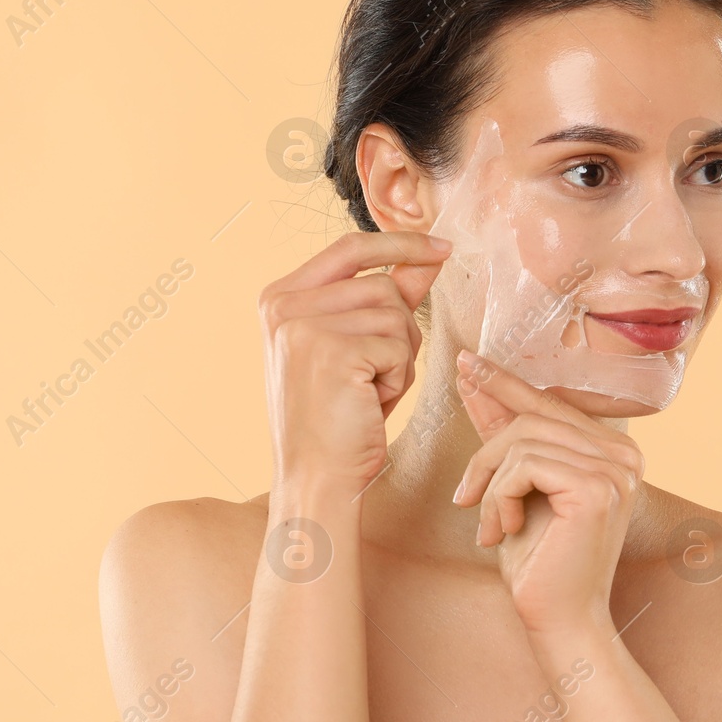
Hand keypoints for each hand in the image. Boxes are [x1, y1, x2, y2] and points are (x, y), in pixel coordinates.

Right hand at [259, 230, 450, 492]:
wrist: (315, 478)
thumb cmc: (337, 418)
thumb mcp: (357, 348)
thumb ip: (385, 297)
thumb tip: (428, 255)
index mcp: (278, 297)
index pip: (349, 248)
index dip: (400, 243)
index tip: (443, 246)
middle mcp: (283, 304)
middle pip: (382, 285)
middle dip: (399, 331)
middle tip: (374, 377)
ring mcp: (303, 325)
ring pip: (396, 315)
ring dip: (400, 359)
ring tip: (367, 393)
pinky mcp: (332, 351)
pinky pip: (399, 346)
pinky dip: (399, 379)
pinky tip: (370, 404)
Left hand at [450, 350, 644, 638]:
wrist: (558, 620)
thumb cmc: (538, 563)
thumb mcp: (514, 489)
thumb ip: (503, 436)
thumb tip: (474, 378)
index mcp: (613, 452)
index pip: (550, 405)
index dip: (504, 385)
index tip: (465, 364)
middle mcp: (625, 455)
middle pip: (531, 418)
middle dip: (485, 455)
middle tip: (463, 499)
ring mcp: (616, 470)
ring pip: (522, 441)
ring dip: (489, 485)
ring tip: (486, 525)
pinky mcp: (597, 488)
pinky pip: (523, 464)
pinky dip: (498, 497)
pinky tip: (501, 531)